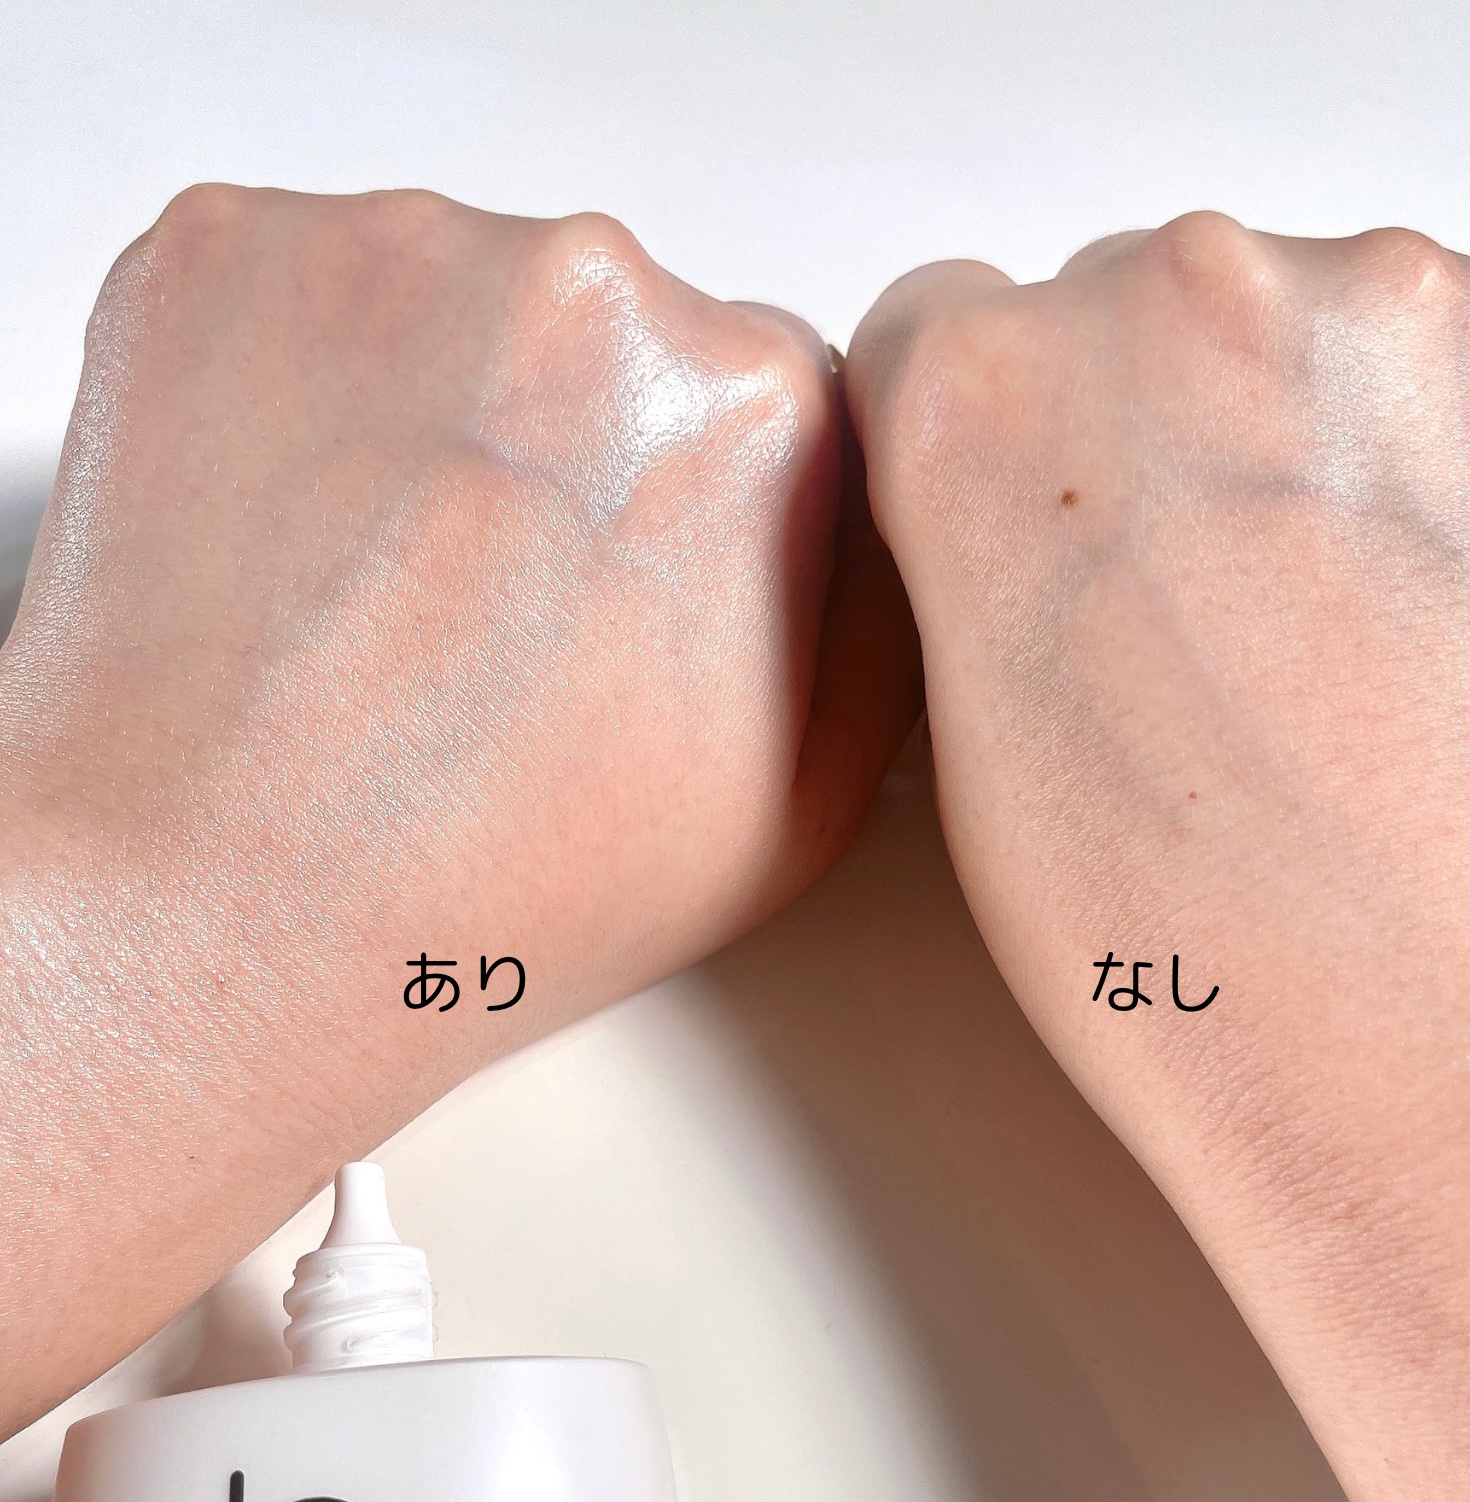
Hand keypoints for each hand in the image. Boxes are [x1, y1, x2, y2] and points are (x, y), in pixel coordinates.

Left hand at [0, 186, 919, 1428]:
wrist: (214, 909)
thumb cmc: (488, 888)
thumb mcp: (804, 807)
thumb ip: (884, 622)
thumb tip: (879, 524)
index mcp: (756, 413)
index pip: (775, 396)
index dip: (700, 512)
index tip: (632, 587)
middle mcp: (588, 292)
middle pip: (616, 334)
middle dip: (571, 448)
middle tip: (498, 607)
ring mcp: (392, 256)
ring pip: (458, 302)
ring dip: (438, 410)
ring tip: (388, 589)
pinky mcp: (224, 254)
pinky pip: (306, 289)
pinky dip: (304, 386)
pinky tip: (303, 537)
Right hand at [846, 215, 1469, 1501]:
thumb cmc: (1254, 1010)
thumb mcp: (1014, 818)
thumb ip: (992, 623)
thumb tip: (1002, 555)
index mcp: (1024, 431)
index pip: (958, 340)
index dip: (1001, 474)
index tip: (1050, 561)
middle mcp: (1222, 328)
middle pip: (1157, 319)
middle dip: (1176, 472)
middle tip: (1239, 671)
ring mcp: (1429, 345)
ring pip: (1338, 347)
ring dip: (1350, 492)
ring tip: (1386, 704)